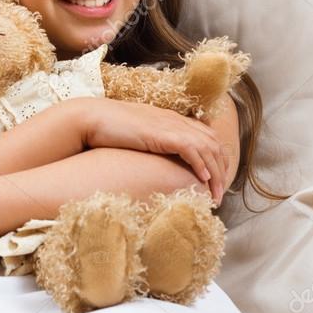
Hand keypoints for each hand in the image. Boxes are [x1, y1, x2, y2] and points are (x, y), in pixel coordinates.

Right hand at [72, 97, 232, 202]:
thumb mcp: (139, 137)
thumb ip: (154, 145)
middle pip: (213, 143)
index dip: (217, 159)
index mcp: (172, 120)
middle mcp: (176, 120)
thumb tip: (158, 165)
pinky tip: (203, 180)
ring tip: (215, 195)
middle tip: (220, 195)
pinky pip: (191, 149)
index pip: (207, 137)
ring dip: (215, 174)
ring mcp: (170, 125)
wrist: (91, 117)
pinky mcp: (162, 133)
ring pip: (207, 148)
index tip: (216, 181)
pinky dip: (200, 164)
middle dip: (221, 170)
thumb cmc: (109, 130)